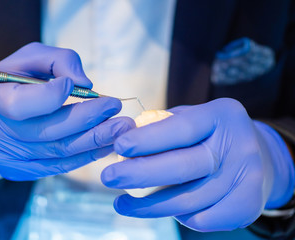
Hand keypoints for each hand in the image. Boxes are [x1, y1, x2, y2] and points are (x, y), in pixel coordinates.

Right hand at [0, 42, 134, 180]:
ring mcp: (7, 158)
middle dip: (88, 119)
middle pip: (48, 132)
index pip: (20, 104)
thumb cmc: (7, 83)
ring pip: (58, 152)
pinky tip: (105, 145)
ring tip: (120, 128)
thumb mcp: (26, 59)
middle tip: (116, 108)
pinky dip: (85, 155)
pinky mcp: (20, 171)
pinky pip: (58, 166)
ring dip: (94, 140)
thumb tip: (85, 84)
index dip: (49, 97)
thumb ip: (56, 60)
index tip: (76, 86)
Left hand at [101, 98, 294, 230]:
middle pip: (183, 167)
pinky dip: (176, 216)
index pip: (180, 129)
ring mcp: (247, 177)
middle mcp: (239, 145)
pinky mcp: (248, 205)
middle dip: (139, 174)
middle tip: (108, 177)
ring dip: (149, 206)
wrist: (255, 156)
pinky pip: (202, 219)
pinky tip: (159, 209)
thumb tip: (122, 141)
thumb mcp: (191, 119)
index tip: (119, 147)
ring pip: (188, 200)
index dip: (148, 140)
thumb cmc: (209, 135)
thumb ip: (162, 127)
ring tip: (121, 204)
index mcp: (221, 116)